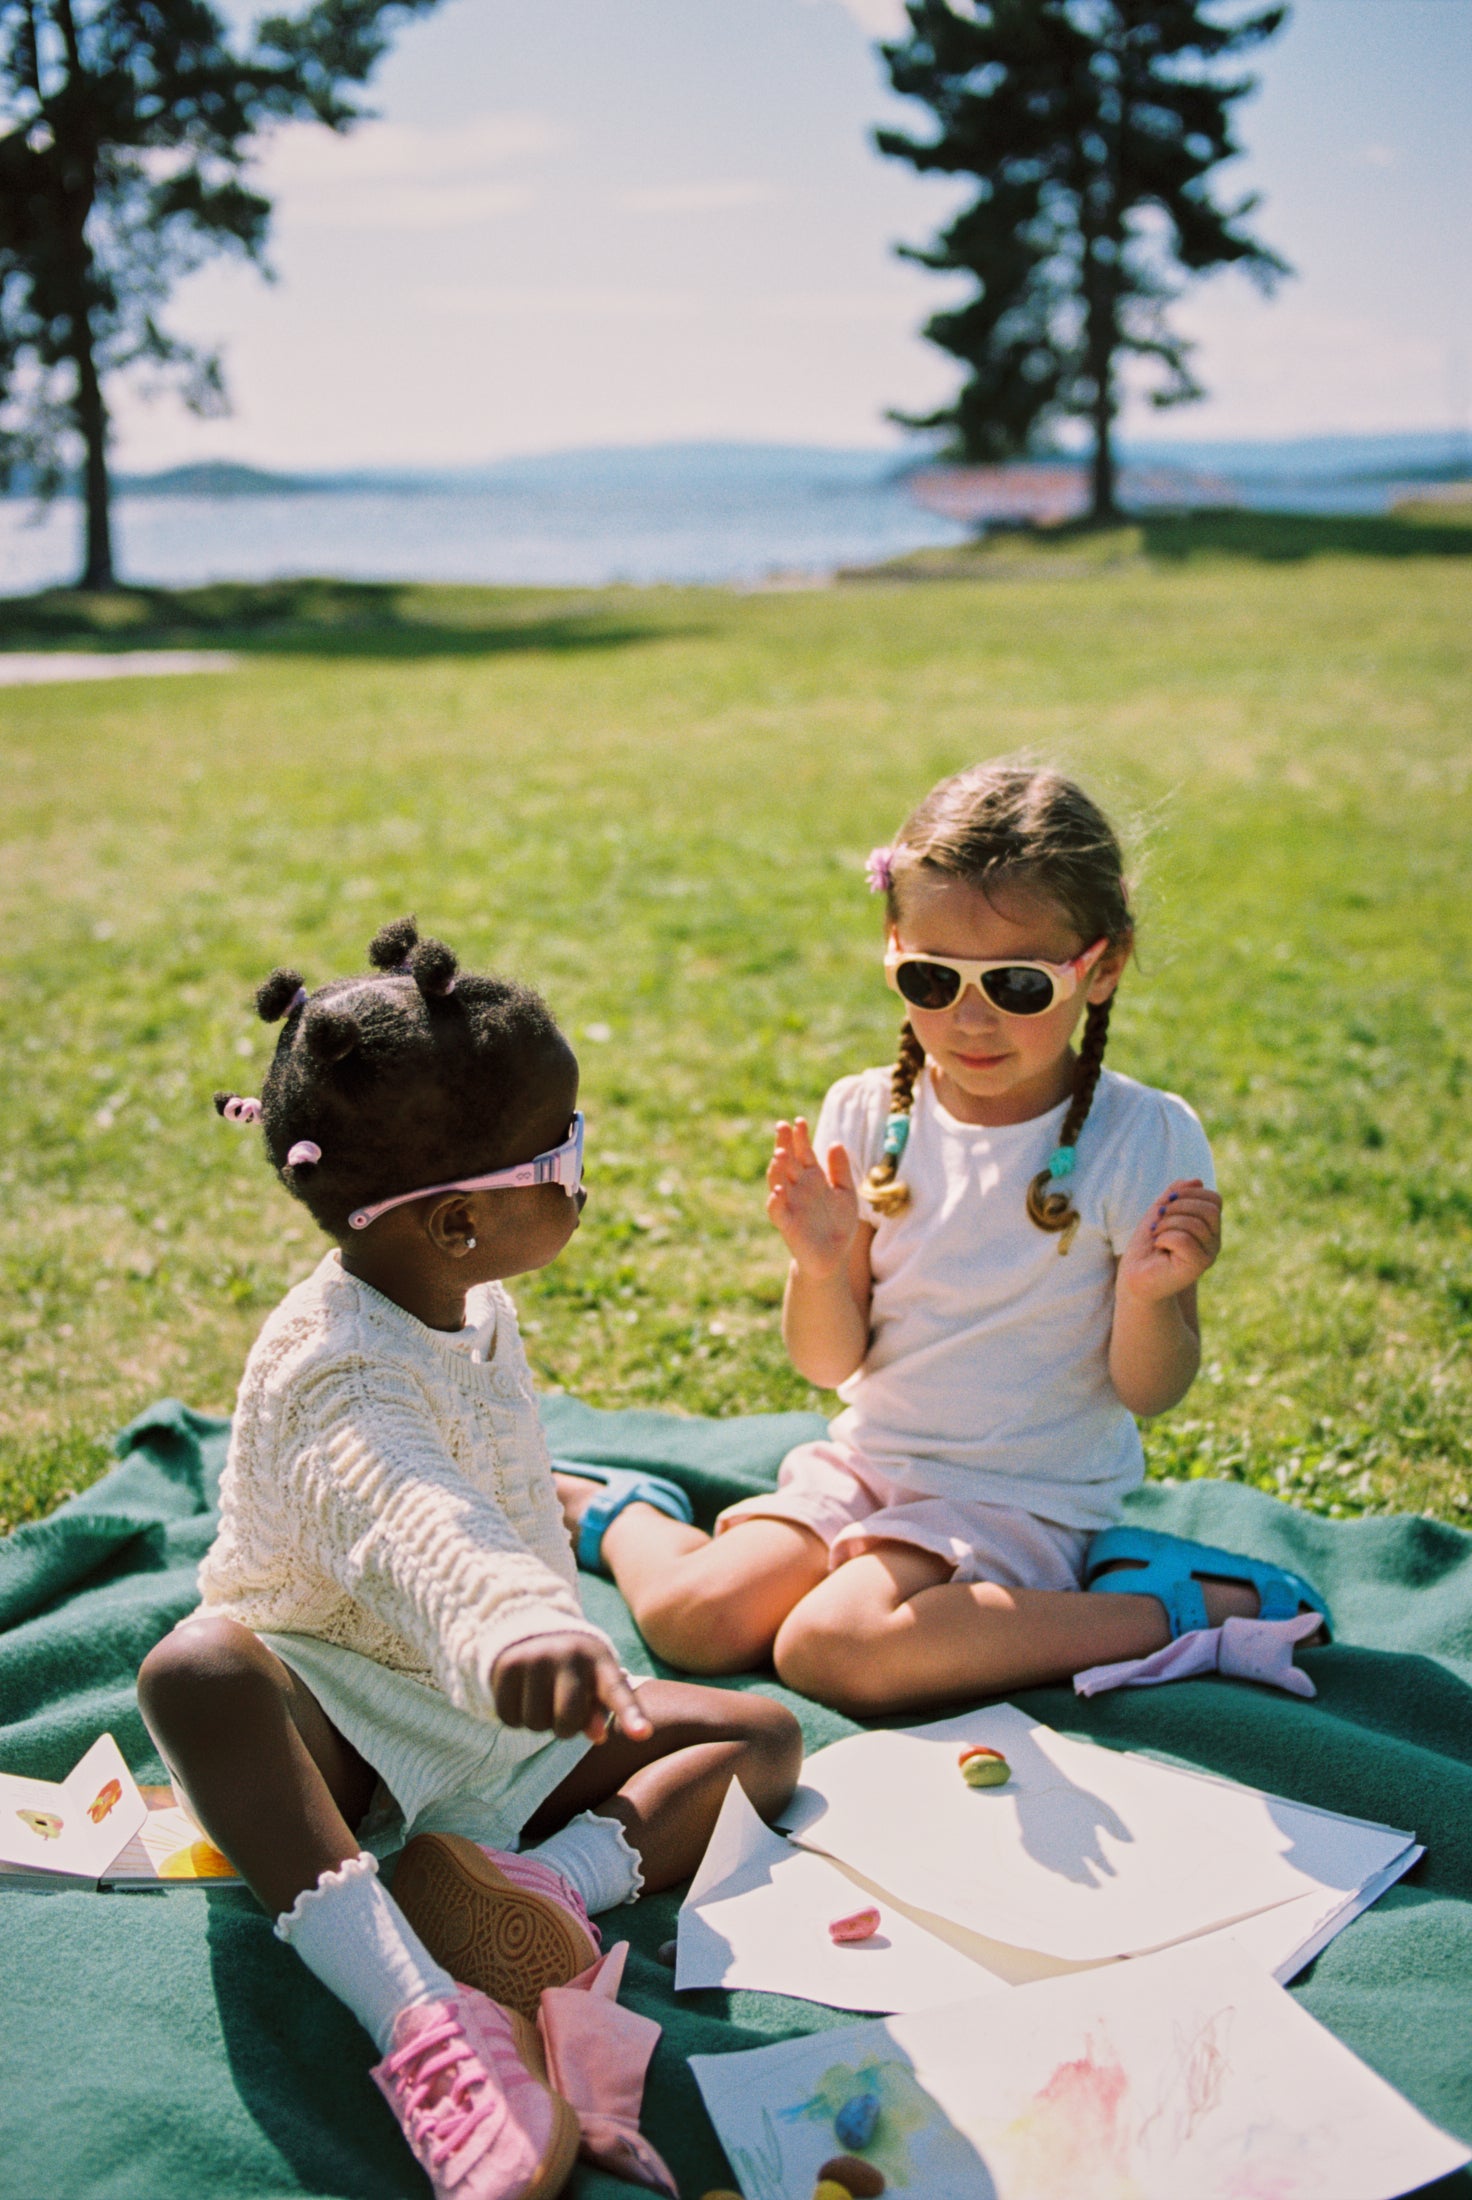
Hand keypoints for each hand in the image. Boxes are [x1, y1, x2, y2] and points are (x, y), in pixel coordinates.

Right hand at [491, 1635, 652, 1743]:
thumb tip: (598, 1737)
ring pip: (535, 1723)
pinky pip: (509, 1718)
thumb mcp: (594, 1682)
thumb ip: (601, 1711)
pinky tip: (522, 1697)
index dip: (630, 1715)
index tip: (644, 1734)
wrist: (531, 1631)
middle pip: (567, 1720)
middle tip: (563, 1712)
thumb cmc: (574, 1668)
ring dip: (538, 1723)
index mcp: (598, 1659)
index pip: (616, 1691)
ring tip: (542, 1698)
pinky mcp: (505, 1666)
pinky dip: (515, 1718)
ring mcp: (534, 1657)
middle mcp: (567, 1654)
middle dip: (565, 1728)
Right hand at [766, 1117, 859, 1277]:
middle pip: (787, 1162)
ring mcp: (790, 1205)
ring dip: (776, 1168)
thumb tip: (836, 1143)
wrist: (834, 1257)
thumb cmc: (838, 1224)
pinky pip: (777, 1211)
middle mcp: (798, 1188)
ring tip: (780, 1154)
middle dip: (783, 1144)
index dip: (800, 1137)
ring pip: (777, 1181)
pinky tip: (779, 1190)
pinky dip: (775, 1201)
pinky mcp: (787, 1224)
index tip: (799, 1121)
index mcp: (812, 1178)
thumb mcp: (846, 1193)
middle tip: (782, 1126)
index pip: (803, 1153)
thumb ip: (840, 1170)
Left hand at [1116, 1179, 1222, 1303]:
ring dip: (1167, 1223)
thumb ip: (1176, 1195)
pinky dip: (1165, 1237)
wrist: (1135, 1277)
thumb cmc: (1147, 1246)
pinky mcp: (1197, 1268)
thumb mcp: (1161, 1212)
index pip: (1214, 1199)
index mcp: (1210, 1228)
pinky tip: (1158, 1246)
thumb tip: (1196, 1180)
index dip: (1190, 1194)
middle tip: (1159, 1219)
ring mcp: (1208, 1256)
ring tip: (1156, 1234)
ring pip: (1195, 1223)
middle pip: (1210, 1209)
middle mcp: (1214, 1243)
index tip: (1166, 1203)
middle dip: (1179, 1207)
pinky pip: (1185, 1239)